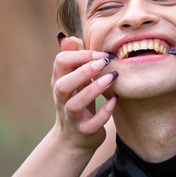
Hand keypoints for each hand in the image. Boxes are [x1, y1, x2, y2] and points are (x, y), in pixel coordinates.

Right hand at [50, 34, 117, 152]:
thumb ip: (73, 60)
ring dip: (93, 89)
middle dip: (82, 71)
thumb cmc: (78, 102)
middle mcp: (63, 99)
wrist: (75, 139)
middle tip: (103, 62)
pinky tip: (115, 100)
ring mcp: (72, 117)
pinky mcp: (84, 131)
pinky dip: (104, 112)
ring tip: (112, 77)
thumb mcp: (73, 81)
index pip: (60, 62)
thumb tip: (66, 37)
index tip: (100, 53)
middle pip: (63, 84)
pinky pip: (92, 124)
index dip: (79, 54)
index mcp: (60, 82)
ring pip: (75, 104)